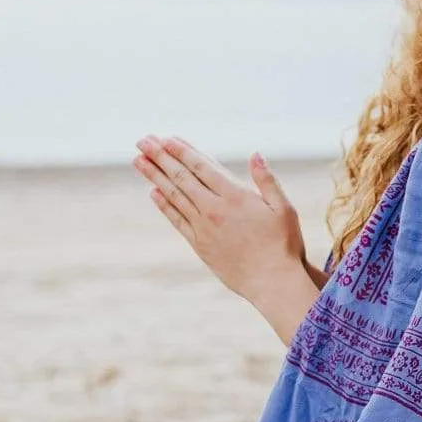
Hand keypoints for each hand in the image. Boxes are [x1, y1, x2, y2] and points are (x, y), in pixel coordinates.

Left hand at [133, 134, 307, 302]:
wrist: (271, 282)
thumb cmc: (283, 245)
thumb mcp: (284, 208)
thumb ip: (267, 180)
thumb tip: (254, 153)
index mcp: (235, 196)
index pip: (202, 166)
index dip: (182, 150)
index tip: (166, 138)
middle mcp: (214, 209)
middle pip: (182, 177)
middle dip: (161, 157)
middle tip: (142, 141)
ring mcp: (204, 228)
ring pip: (174, 196)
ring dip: (155, 176)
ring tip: (138, 161)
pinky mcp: (200, 245)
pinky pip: (177, 220)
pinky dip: (164, 205)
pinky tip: (153, 192)